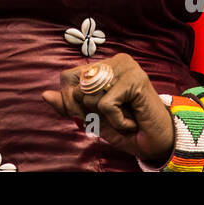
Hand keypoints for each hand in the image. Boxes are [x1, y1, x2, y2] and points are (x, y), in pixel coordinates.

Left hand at [42, 53, 174, 162]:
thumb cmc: (126, 128)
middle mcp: (114, 61)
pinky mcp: (135, 79)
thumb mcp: (93, 118)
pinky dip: (116, 121)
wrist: (158, 143)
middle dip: (85, 109)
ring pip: (89, 94)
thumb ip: (69, 106)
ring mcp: (126, 67)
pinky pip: (105, 105)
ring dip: (104, 117)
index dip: (69, 101)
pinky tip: (132, 121)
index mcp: (103, 66)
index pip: (68, 76)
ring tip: (124, 117)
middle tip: (109, 117)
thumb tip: (44, 95)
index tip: (88, 115)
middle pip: (75, 84)